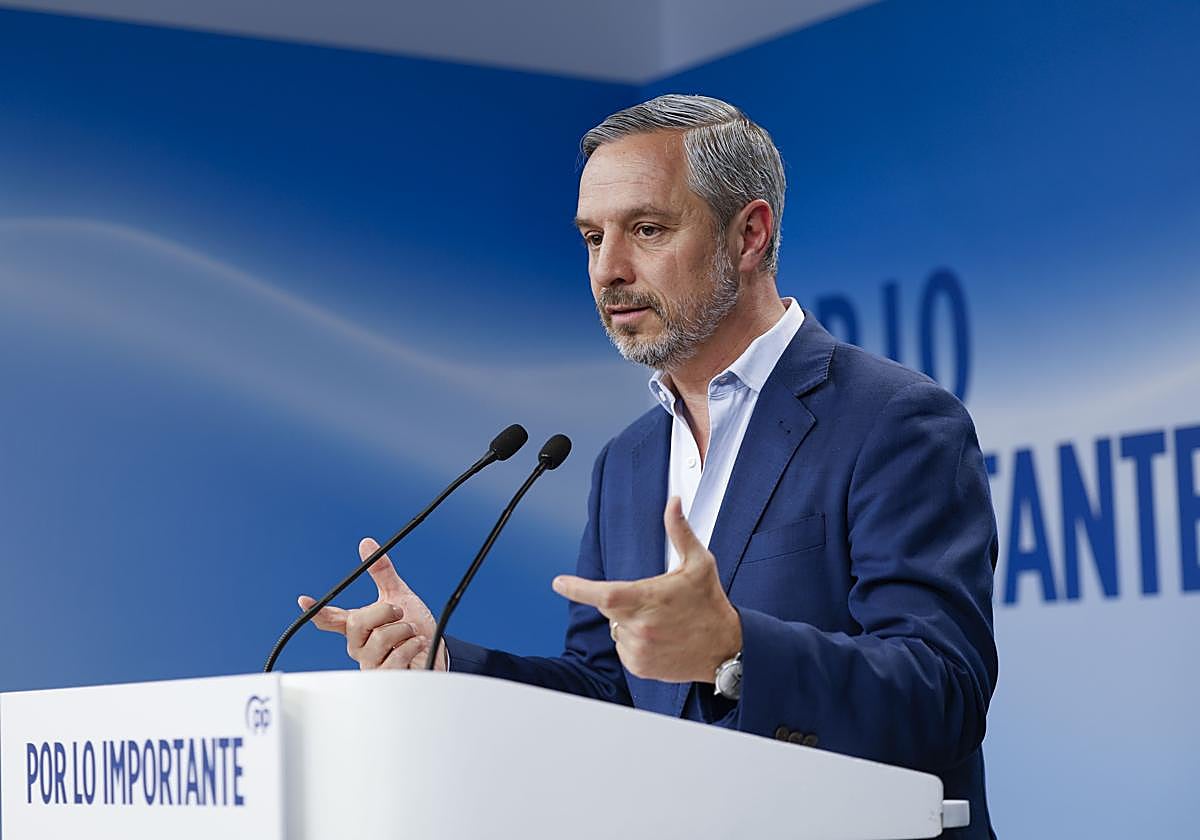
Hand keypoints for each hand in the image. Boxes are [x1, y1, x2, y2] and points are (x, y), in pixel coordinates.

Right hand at [298, 537, 446, 670]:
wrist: (435, 654)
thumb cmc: (414, 629)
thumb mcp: (400, 596)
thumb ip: (382, 573)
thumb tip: (366, 544)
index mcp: (358, 626)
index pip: (331, 618)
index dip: (317, 610)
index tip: (305, 600)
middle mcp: (359, 646)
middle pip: (358, 623)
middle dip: (384, 612)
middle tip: (400, 612)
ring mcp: (370, 663)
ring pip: (379, 639)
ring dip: (404, 630)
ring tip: (412, 633)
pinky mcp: (385, 678)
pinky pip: (395, 658)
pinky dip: (411, 646)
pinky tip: (417, 645)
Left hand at [551, 497, 741, 682]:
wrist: (727, 649)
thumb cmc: (711, 604)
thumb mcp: (699, 564)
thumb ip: (680, 532)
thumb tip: (673, 504)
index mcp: (648, 599)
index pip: (603, 593)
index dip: (577, 588)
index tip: (559, 583)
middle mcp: (640, 627)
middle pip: (610, 608)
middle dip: (622, 601)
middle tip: (654, 602)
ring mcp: (639, 649)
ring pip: (616, 629)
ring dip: (630, 623)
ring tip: (662, 623)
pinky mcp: (640, 667)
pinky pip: (624, 649)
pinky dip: (635, 642)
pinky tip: (660, 639)